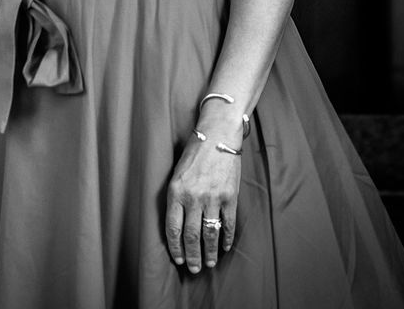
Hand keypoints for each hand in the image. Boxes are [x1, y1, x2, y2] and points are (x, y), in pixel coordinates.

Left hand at [165, 134, 241, 272]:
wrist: (217, 134)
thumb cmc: (194, 151)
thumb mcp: (177, 172)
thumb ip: (176, 196)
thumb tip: (177, 224)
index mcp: (176, 191)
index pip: (173, 228)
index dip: (175, 247)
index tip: (178, 259)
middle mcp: (193, 197)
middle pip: (191, 236)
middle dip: (192, 256)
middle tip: (194, 269)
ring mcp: (213, 198)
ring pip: (210, 234)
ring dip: (209, 252)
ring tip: (209, 263)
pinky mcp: (230, 196)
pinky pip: (228, 224)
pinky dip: (227, 238)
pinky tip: (225, 246)